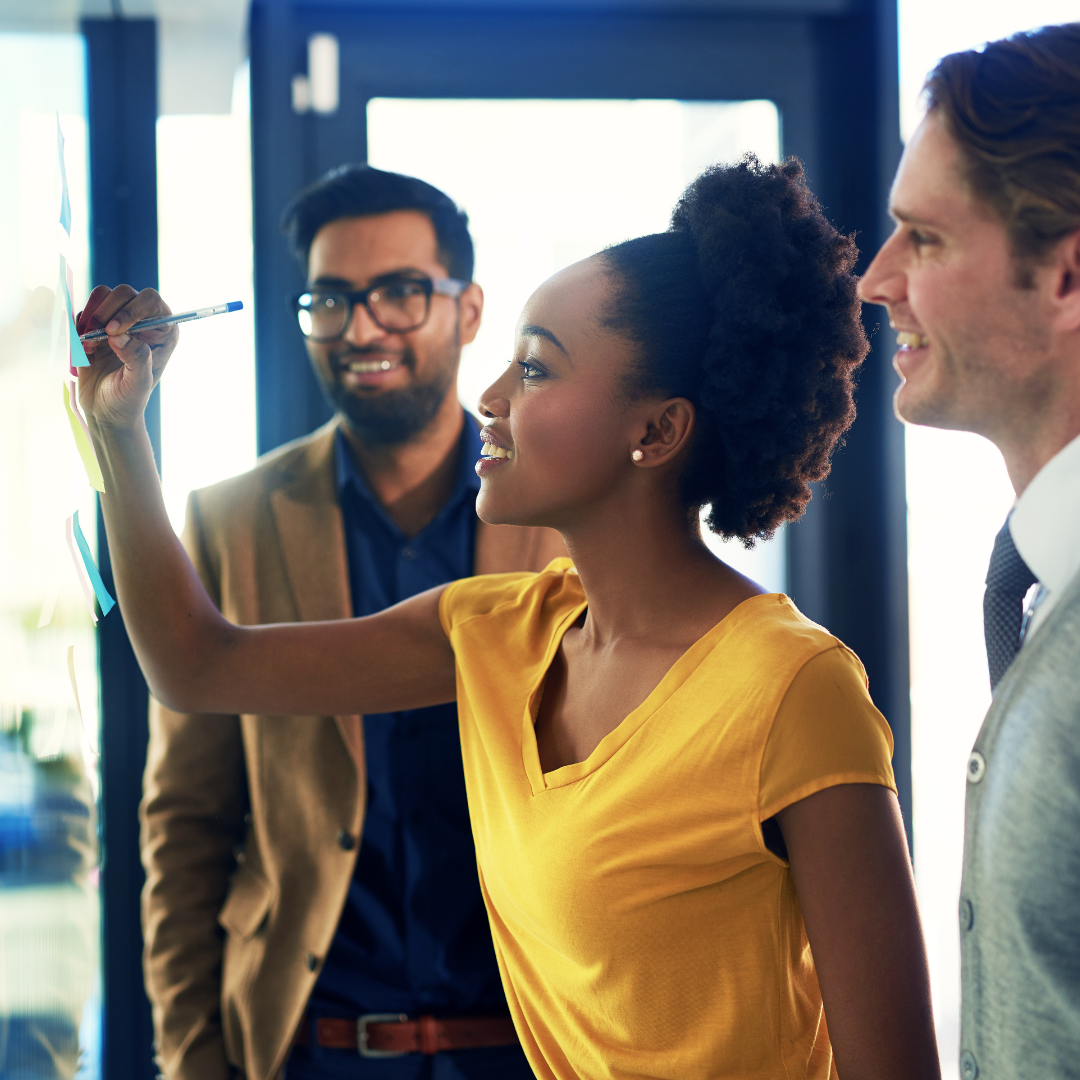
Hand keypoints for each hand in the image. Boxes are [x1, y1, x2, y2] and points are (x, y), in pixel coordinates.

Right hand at [76, 285, 178, 430]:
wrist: (106, 411)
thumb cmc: (128, 400)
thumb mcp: (138, 384)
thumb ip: (136, 358)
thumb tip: (119, 335)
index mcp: (163, 332)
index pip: (152, 301)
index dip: (132, 309)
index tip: (114, 331)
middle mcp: (143, 322)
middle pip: (124, 293)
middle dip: (106, 312)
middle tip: (98, 336)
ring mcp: (119, 321)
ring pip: (102, 295)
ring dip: (91, 317)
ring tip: (89, 345)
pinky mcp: (97, 326)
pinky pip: (85, 311)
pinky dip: (79, 326)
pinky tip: (85, 349)